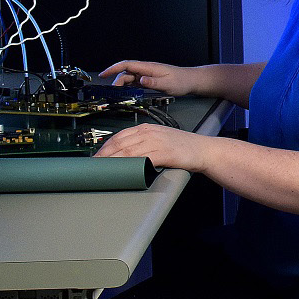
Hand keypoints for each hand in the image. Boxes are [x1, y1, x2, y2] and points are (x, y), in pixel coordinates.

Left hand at [95, 124, 211, 170]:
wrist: (204, 150)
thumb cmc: (184, 147)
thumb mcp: (161, 139)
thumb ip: (144, 143)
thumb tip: (127, 155)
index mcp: (147, 128)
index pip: (119, 136)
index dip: (105, 147)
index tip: (96, 156)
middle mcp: (149, 132)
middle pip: (120, 143)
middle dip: (104, 155)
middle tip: (94, 165)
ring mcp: (156, 141)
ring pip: (128, 151)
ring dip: (113, 161)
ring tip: (103, 170)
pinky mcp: (164, 153)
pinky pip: (142, 159)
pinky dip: (130, 164)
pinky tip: (123, 170)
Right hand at [99, 59, 199, 96]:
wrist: (190, 80)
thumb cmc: (181, 81)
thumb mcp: (168, 84)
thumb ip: (153, 82)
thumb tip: (141, 80)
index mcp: (148, 68)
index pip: (127, 65)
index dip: (113, 68)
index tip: (103, 74)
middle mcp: (146, 70)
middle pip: (125, 72)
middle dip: (116, 81)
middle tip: (113, 93)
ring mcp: (146, 74)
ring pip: (129, 77)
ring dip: (121, 85)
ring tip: (117, 95)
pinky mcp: (148, 80)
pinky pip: (134, 82)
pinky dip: (128, 87)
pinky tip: (126, 93)